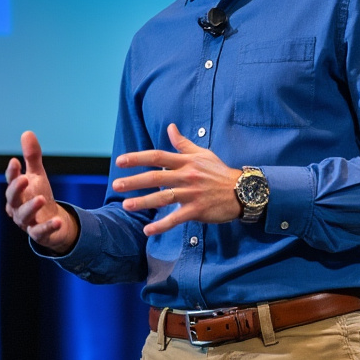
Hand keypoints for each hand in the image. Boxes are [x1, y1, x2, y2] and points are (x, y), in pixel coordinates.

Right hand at [4, 131, 78, 253]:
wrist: (52, 222)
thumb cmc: (40, 195)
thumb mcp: (38, 175)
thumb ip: (32, 157)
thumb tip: (27, 132)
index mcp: (16, 192)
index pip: (11, 181)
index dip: (12, 173)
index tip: (15, 161)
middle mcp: (17, 207)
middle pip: (12, 199)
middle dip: (16, 189)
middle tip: (24, 178)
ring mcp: (27, 222)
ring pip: (24, 216)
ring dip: (31, 207)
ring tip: (41, 198)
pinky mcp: (38, 234)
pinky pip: (40, 232)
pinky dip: (48, 227)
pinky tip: (58, 220)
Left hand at [111, 123, 242, 235]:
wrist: (243, 191)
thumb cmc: (219, 172)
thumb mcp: (202, 154)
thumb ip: (183, 143)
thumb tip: (170, 127)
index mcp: (186, 161)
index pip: (157, 156)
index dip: (138, 158)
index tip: (120, 161)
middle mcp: (186, 176)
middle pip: (156, 177)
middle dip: (134, 181)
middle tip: (116, 185)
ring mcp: (191, 194)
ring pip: (163, 198)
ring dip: (143, 202)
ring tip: (126, 205)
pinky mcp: (197, 210)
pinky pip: (176, 219)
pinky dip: (162, 226)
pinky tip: (148, 231)